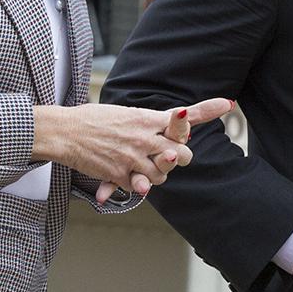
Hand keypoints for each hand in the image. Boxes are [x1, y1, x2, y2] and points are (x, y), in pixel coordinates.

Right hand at [31, 97, 231, 203]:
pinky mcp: (121, 175)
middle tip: (169, 155)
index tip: (227, 104)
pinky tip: (133, 180)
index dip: (207, 110)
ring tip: (144, 166)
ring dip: (157, 174)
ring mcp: (133, 158)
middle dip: (178, 157)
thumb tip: (174, 119)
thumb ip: (150, 121)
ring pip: (162, 176)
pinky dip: (139, 186)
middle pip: (180, 154)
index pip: (183, 116)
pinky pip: (141, 188)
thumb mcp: (125, 113)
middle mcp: (144, 138)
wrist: (65, 132)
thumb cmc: (93, 120)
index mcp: (146, 118)